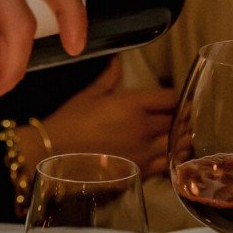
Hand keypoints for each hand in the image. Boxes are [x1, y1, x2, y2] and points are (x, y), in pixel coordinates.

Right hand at [39, 63, 178, 176]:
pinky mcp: (138, 173)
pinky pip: (165, 165)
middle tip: (178, 117)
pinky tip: (166, 156)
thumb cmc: (69, 123)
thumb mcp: (89, 95)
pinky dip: (169, 159)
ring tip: (178, 137)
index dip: (174, 97)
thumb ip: (109, 77)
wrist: (53, 155)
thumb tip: (117, 60)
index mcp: (132, 105)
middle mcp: (143, 128)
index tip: (172, 99)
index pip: (170, 98)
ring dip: (179, 139)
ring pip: (176, 145)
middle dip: (178, 118)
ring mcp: (143, 153)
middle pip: (176, 121)